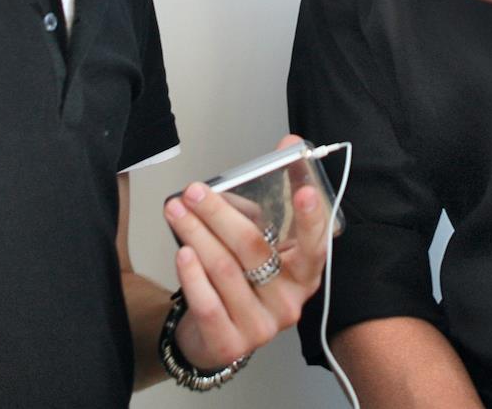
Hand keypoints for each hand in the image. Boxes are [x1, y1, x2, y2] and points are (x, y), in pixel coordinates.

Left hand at [163, 134, 328, 369]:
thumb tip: (287, 147)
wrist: (215, 336)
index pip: (314, 244)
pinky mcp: (231, 344)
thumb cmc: (244, 279)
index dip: (310, 217)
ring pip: (226, 271)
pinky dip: (193, 274)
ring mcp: (262, 326)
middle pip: (254, 250)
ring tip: (176, 211)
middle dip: (219, 215)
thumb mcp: (263, 240)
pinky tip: (182, 252)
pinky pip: (208, 304)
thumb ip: (270, 199)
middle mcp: (289, 301)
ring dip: (197, 235)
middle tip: (194, 191)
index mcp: (304, 274)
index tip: (303, 190)